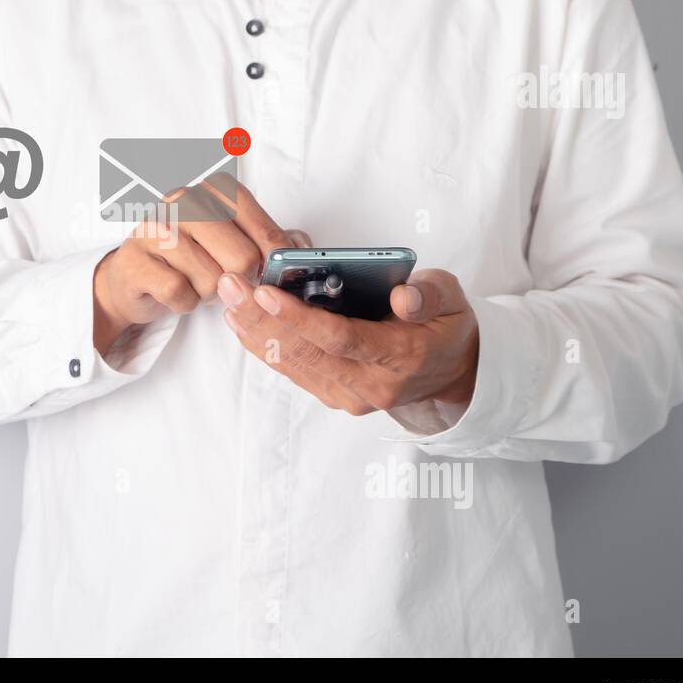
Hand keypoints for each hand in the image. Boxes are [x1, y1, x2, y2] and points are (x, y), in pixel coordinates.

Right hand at [93, 178, 307, 354]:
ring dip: (208, 293)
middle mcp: (183, 200)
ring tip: (194, 281)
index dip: (275, 259)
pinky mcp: (135, 259)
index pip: (263, 227)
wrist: (133, 277)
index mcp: (214, 189)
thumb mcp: (235, 241)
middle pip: (242, 258)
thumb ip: (273, 240)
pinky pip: (180, 294)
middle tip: (223, 277)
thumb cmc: (190, 257)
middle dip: (238, 280)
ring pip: (212, 280)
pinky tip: (176, 292)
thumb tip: (303, 248)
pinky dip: (184, 304)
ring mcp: (155, 227)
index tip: (273, 273)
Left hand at [217, 268, 479, 413]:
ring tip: (229, 299)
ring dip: (257, 332)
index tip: (265, 292)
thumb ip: (429, 293)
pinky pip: (295, 371)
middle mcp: (372, 384)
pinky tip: (243, 322)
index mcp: (402, 357)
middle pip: (307, 353)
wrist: (453, 374)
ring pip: (295, 364)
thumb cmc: (446, 327)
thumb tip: (402, 297)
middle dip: (263, 319)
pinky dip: (266, 346)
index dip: (300, 318)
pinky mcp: (335, 396)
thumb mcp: (452, 299)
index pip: (342, 339)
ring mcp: (351, 396)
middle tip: (232, 286)